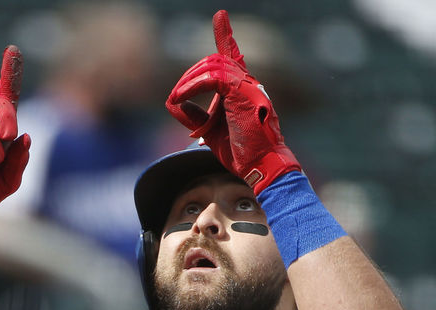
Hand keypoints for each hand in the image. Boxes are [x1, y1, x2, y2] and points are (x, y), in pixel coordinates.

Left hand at [165, 10, 300, 192]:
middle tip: (175, 95)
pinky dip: (192, 86)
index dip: (225, 35)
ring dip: (188, 80)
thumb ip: (195, 115)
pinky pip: (212, 78)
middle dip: (190, 74)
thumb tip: (174, 103)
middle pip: (215, 60)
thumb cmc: (240, 152)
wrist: (261, 167)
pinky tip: (180, 98)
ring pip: (213, 65)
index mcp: (243, 88)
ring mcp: (248, 85)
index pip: (233, 56)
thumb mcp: (210, 130)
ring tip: (176, 98)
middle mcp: (248, 82)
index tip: (220, 16)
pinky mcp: (243, 92)